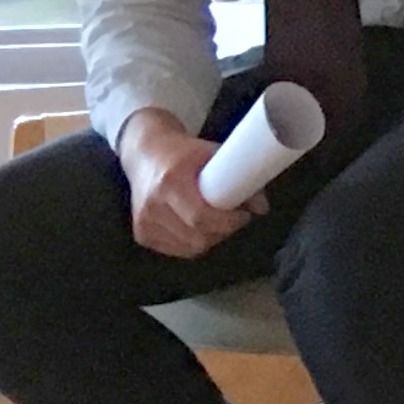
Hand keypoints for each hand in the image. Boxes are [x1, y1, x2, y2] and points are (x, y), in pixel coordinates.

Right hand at [116, 107, 256, 259]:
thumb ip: (239, 177)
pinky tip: (199, 227)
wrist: (145, 154)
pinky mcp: (142, 233)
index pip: (201, 217)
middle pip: (197, 236)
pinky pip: (178, 250)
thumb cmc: (183, 153)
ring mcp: (144, 221)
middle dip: (223, 230)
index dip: (228, 221)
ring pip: (190, 247)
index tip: (243, 214)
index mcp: (170, 181)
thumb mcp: (212, 154)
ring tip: (217, 220)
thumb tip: (261, 206)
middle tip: (234, 218)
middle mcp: (153, 204)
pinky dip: (194, 243)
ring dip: (210, 238)